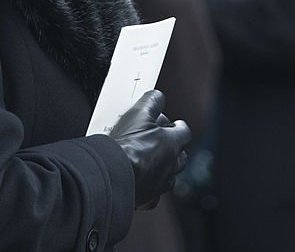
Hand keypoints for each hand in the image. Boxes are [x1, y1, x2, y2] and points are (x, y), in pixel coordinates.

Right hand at [110, 90, 191, 208]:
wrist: (110, 175)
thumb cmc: (127, 146)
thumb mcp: (139, 114)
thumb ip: (152, 102)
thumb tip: (157, 96)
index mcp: (172, 143)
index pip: (184, 132)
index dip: (178, 127)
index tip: (174, 124)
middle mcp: (170, 165)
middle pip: (181, 156)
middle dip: (175, 149)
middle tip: (163, 143)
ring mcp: (160, 183)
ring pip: (169, 177)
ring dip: (164, 170)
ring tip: (151, 163)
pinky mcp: (146, 198)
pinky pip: (153, 197)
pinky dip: (150, 191)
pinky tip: (141, 185)